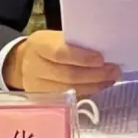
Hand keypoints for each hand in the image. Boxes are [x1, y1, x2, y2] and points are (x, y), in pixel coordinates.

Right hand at [3, 30, 120, 95]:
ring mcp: (36, 87)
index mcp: (38, 45)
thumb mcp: (53, 37)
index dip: (82, 57)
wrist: (23, 62)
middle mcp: (34, 67)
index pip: (60, 53)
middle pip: (67, 75)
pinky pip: (68, 98)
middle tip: (114, 70)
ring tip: (111, 78)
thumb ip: (73, 42)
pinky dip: (87, 91)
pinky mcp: (43, 100)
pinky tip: (99, 86)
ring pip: (70, 89)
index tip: (101, 58)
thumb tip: (103, 49)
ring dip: (94, 85)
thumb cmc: (46, 46)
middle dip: (94, 74)